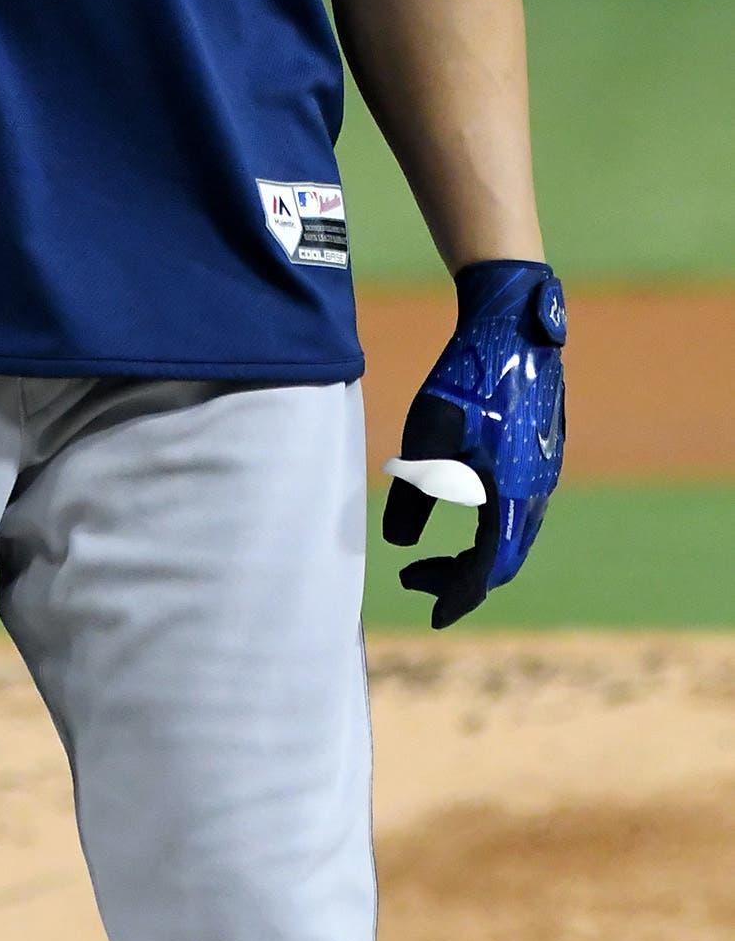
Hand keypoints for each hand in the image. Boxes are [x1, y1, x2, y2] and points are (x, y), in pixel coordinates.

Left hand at [383, 259, 566, 628]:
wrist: (513, 325)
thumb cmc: (468, 379)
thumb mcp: (429, 436)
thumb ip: (413, 494)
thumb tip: (396, 543)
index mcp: (512, 498)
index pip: (487, 570)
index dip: (456, 596)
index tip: (430, 615)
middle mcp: (536, 494)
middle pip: (502, 560)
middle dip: (459, 578)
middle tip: (415, 580)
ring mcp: (544, 473)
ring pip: (511, 535)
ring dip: (474, 553)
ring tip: (429, 555)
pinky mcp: (541, 454)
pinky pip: (517, 509)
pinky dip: (488, 525)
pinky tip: (457, 505)